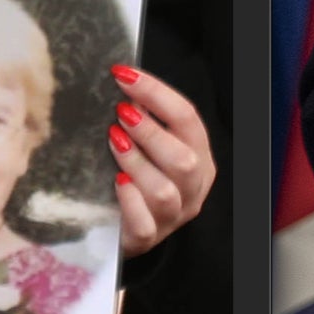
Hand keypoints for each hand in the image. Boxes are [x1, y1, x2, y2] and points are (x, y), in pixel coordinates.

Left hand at [107, 64, 214, 258]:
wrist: (125, 228)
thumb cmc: (137, 176)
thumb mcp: (149, 146)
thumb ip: (143, 119)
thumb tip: (125, 87)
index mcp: (199, 158)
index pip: (187, 118)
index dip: (155, 93)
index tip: (123, 75)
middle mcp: (192, 188)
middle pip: (183, 159)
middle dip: (150, 131)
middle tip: (119, 113)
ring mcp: (172, 217)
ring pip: (164, 192)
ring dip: (137, 162)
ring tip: (113, 141)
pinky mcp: (147, 239)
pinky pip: (144, 224)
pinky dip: (130, 201)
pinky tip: (116, 182)